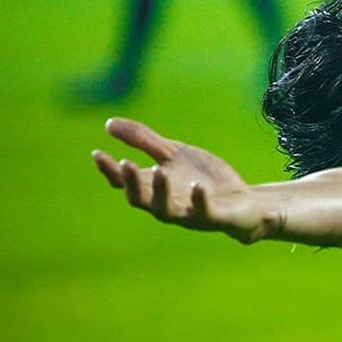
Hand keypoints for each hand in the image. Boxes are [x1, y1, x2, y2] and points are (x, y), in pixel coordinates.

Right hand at [92, 118, 271, 243]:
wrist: (243, 201)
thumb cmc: (203, 178)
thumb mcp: (174, 154)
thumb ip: (144, 141)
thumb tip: (108, 124)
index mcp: (154, 189)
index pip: (124, 184)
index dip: (110, 171)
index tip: (98, 153)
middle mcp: (167, 205)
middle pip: (141, 200)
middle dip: (132, 183)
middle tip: (126, 163)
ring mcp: (190, 214)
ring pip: (166, 211)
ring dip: (161, 192)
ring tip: (159, 171)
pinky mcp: (215, 218)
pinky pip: (204, 212)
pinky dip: (199, 200)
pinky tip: (198, 186)